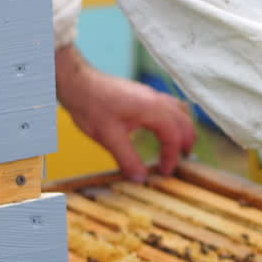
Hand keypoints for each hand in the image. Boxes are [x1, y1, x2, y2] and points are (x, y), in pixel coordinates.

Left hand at [55, 45, 195, 181]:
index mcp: (152, 109)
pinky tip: (161, 128)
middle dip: (184, 143)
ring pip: (179, 110)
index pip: (174, 136)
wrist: (77, 82)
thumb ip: (127, 159)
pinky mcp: (141, 93)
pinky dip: (172, 119)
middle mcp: (155, 98)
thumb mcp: (108, 137)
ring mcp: (149, 93)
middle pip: (184, 121)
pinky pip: (168, 105)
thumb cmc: (91, 105)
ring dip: (181, 129)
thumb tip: (140, 178)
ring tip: (176, 146)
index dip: (172, 157)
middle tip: (178, 161)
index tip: (165, 172)